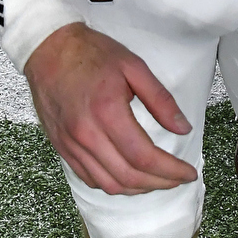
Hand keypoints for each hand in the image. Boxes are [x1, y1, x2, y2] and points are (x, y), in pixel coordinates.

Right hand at [25, 23, 195, 196]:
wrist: (48, 49)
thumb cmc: (91, 53)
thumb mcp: (133, 66)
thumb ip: (160, 99)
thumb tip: (183, 128)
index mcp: (108, 111)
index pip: (144, 156)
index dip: (171, 170)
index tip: (189, 173)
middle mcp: (87, 134)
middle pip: (128, 176)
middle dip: (160, 183)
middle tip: (177, 178)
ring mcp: (71, 144)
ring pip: (109, 184)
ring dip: (137, 189)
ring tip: (157, 180)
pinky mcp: (62, 147)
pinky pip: (89, 178)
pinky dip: (113, 184)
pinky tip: (127, 176)